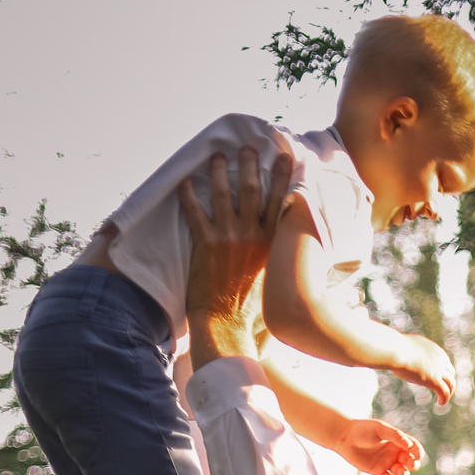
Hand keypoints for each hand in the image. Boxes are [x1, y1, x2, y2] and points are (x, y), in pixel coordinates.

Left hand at [180, 145, 294, 368]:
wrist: (228, 326)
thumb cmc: (252, 312)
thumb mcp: (275, 281)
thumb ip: (277, 259)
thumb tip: (289, 255)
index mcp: (270, 243)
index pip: (278, 201)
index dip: (281, 176)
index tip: (283, 156)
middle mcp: (250, 235)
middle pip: (250, 189)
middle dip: (249, 164)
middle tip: (248, 147)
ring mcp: (227, 237)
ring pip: (222, 194)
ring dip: (219, 171)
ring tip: (216, 157)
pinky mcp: (205, 244)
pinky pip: (194, 212)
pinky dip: (188, 195)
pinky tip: (185, 182)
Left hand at [340, 420, 424, 474]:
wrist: (344, 437)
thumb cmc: (363, 429)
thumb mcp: (380, 428)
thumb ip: (395, 436)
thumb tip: (409, 445)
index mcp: (397, 440)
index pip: (413, 447)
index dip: (418, 451)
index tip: (417, 455)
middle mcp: (394, 452)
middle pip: (409, 461)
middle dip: (413, 464)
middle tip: (412, 465)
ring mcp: (387, 463)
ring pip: (401, 471)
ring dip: (404, 473)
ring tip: (401, 472)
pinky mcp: (378, 472)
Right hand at [385, 331, 455, 406]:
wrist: (396, 349)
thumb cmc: (395, 348)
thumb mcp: (407, 347)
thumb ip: (410, 352)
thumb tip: (403, 355)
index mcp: (434, 350)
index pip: (445, 362)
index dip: (443, 372)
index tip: (439, 379)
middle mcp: (440, 359)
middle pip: (450, 373)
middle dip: (448, 383)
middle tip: (442, 391)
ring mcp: (438, 369)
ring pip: (451, 384)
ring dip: (448, 393)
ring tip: (443, 399)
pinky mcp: (434, 379)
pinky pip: (444, 392)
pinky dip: (444, 398)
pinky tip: (440, 402)